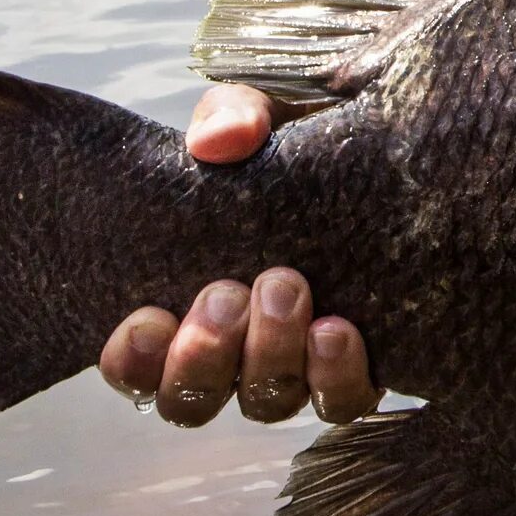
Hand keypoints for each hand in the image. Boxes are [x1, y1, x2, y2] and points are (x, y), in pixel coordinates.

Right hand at [96, 84, 379, 424]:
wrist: (383, 150)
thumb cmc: (297, 139)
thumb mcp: (259, 113)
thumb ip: (234, 114)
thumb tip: (218, 141)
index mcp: (180, 300)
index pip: (134, 365)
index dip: (132, 360)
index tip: (147, 316)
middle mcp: (229, 350)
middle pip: (191, 397)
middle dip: (203, 354)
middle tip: (229, 292)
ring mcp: (291, 365)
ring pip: (263, 402)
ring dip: (266, 357)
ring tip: (285, 288)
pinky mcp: (354, 367)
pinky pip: (340, 402)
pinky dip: (334, 377)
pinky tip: (337, 330)